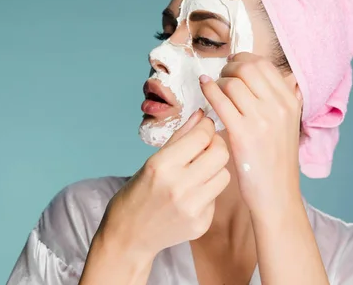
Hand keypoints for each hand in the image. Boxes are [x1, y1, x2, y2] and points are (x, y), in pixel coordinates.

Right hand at [97, 110, 230, 258]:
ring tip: (199, 171)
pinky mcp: (201, 224)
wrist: (128, 236)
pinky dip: (208, 191)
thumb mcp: (152, 161)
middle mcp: (178, 187)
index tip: (205, 126)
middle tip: (207, 146)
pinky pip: (217, 196)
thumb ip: (180, 137)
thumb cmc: (137, 194)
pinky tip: (192, 195)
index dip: (207, 127)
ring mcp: (192, 208)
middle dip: (216, 145)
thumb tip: (201, 115)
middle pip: (220, 154)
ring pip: (224, 175)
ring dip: (215, 169)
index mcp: (162, 166)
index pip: (201, 136)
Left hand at [199, 52, 302, 213]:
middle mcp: (279, 107)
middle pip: (247, 68)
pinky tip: (204, 90)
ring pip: (231, 82)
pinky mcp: (242, 133)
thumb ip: (288, 99)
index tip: (233, 67)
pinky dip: (208, 90)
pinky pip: (220, 100)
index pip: (264, 65)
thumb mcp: (291, 125)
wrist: (277, 195)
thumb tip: (288, 76)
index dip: (244, 60)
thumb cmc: (278, 161)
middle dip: (229, 67)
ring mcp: (261, 119)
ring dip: (217, 81)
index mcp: (291, 102)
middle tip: (221, 77)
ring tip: (213, 89)